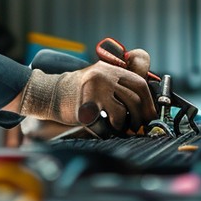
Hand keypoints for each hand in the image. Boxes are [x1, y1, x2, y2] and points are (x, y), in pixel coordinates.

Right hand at [19, 61, 155, 130]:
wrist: (50, 93)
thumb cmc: (79, 90)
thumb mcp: (101, 78)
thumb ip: (121, 84)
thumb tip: (147, 105)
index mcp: (110, 68)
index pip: (139, 82)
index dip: (149, 101)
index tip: (151, 114)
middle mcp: (103, 76)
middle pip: (134, 98)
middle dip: (141, 116)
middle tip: (139, 125)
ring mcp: (94, 90)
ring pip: (122, 112)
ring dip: (125, 125)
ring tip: (120, 128)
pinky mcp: (84, 107)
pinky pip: (105, 125)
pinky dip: (109, 132)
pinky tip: (105, 131)